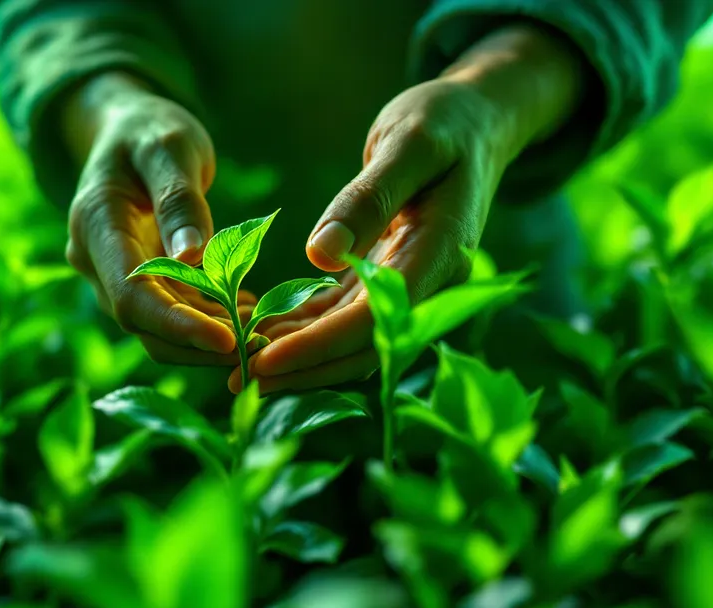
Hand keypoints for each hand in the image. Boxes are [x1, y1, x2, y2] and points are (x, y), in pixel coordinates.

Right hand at [62, 73, 252, 364]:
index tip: (228, 341)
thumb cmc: (151, 130)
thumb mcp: (168, 148)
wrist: (129, 131)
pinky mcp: (141, 283)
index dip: (178, 326)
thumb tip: (192, 256)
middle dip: (199, 345)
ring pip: (160, 332)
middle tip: (260, 350)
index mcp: (95, 227)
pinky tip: (255, 319)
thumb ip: (179, 200)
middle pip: (144, 327)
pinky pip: (175, 316)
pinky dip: (212, 324)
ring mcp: (115, 278)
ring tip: (265, 339)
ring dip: (210, 341)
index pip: (131, 298)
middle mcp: (96, 263)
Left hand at [229, 23, 584, 393]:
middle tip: (234, 382)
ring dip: (299, 357)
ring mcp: (410, 285)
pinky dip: (305, 329)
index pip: (373, 321)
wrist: (477, 121)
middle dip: (301, 369)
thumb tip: (319, 255)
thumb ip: (368, 199)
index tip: (262, 359)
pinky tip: (262, 332)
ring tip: (239, 365)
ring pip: (351, 340)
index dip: (316, 346)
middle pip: (362, 347)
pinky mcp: (388, 277)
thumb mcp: (408, 143)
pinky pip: (345, 315)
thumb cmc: (444, 121)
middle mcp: (429, 283)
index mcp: (439, 254)